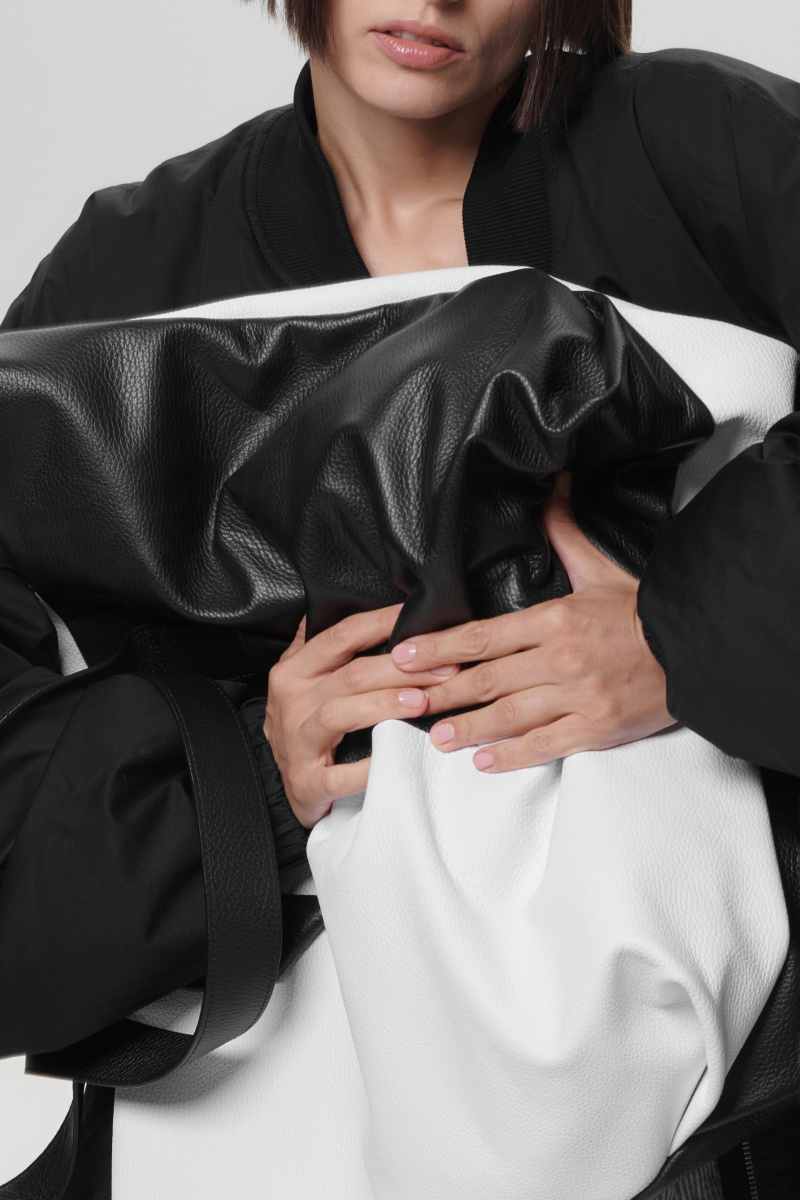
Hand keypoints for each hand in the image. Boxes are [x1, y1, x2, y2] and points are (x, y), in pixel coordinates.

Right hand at [264, 603, 460, 827]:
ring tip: (422, 701)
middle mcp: (292, 702)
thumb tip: (347, 603)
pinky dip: (369, 766)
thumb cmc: (305, 725)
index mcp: (294, 671)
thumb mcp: (303, 679)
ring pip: (340, 714)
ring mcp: (296, 742)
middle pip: (350, 675)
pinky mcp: (306, 782)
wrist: (292, 783)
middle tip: (442, 669)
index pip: (340, 637)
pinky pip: (340, 774)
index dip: (380, 624)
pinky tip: (397, 755)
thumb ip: (323, 645)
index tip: (417, 618)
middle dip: (400, 670)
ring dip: (384, 704)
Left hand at [390, 471, 675, 772]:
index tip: (405, 655)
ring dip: (468, 728)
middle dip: (441, 692)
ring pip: (509, 716)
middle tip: (405, 702)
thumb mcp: (601, 569)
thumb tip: (551, 488)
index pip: (482, 636)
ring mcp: (577, 697)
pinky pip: (544, 745)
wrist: (697, 648)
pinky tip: (484, 762)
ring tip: (438, 737)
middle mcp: (559, 660)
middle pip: (486, 679)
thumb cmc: (644, 612)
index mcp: (554, 620)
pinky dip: (511, 755)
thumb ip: (565, 535)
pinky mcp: (596, 728)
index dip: (439, 647)